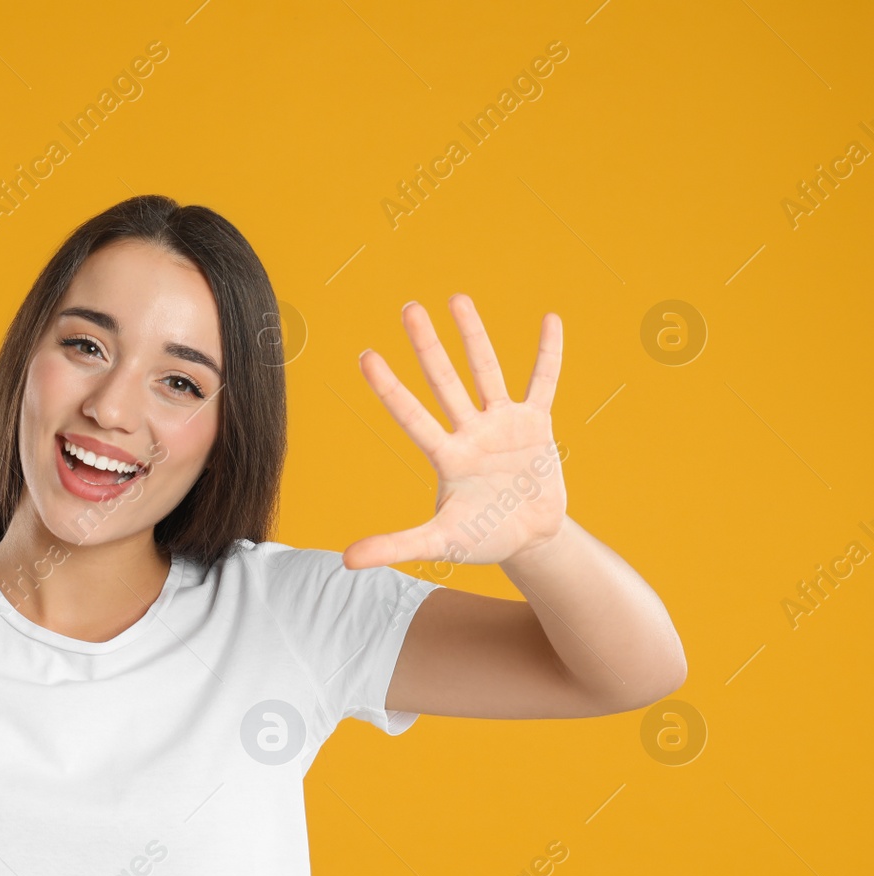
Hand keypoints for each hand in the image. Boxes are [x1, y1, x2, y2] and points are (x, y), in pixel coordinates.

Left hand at [345, 294, 565, 568]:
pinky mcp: (536, 423)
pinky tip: (550, 320)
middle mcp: (469, 431)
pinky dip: (548, 354)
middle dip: (427, 345)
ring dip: (473, 336)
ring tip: (456, 298)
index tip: (365, 356)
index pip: (412, 415)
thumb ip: (395, 545)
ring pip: (486, 371)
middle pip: (444, 381)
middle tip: (408, 308)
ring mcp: (502, 423)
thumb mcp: (439, 544)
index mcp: (446, 456)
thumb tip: (344, 560)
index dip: (390, 388)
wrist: (528, 538)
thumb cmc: (480, 538)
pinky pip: (543, 382)